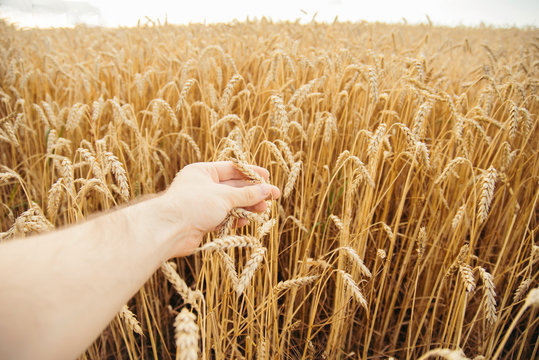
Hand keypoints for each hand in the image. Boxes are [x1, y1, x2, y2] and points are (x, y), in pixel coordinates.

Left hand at [155, 161, 279, 257]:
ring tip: (263, 210)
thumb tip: (267, 190)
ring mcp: (202, 204)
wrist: (169, 230)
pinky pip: (223, 217)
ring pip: (230, 203)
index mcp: (203, 171)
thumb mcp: (224, 196)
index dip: (251, 173)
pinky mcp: (202, 221)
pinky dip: (235, 218)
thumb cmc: (193, 205)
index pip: (232, 168)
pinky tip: (246, 220)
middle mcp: (202, 186)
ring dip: (246, 206)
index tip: (268, 177)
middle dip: (253, 192)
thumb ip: (247, 194)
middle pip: (233, 187)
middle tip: (272, 197)